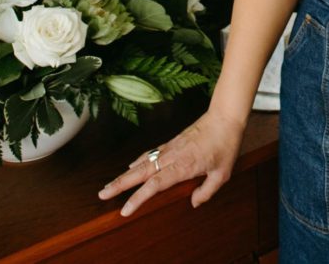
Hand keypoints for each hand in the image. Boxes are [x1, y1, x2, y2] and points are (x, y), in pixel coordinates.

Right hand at [97, 108, 245, 216]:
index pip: (155, 185)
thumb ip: (207, 190)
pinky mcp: (172, 142)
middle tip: (102, 195)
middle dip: (120, 184)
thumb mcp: (223, 173)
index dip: (138, 198)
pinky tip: (132, 166)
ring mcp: (170, 148)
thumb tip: (193, 202)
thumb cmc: (225, 145)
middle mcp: (172, 157)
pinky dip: (139, 161)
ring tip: (110, 185)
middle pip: (140, 172)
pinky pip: (151, 153)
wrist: (225, 117)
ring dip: (125, 174)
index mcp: (182, 166)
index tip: (125, 210)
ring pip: (142, 162)